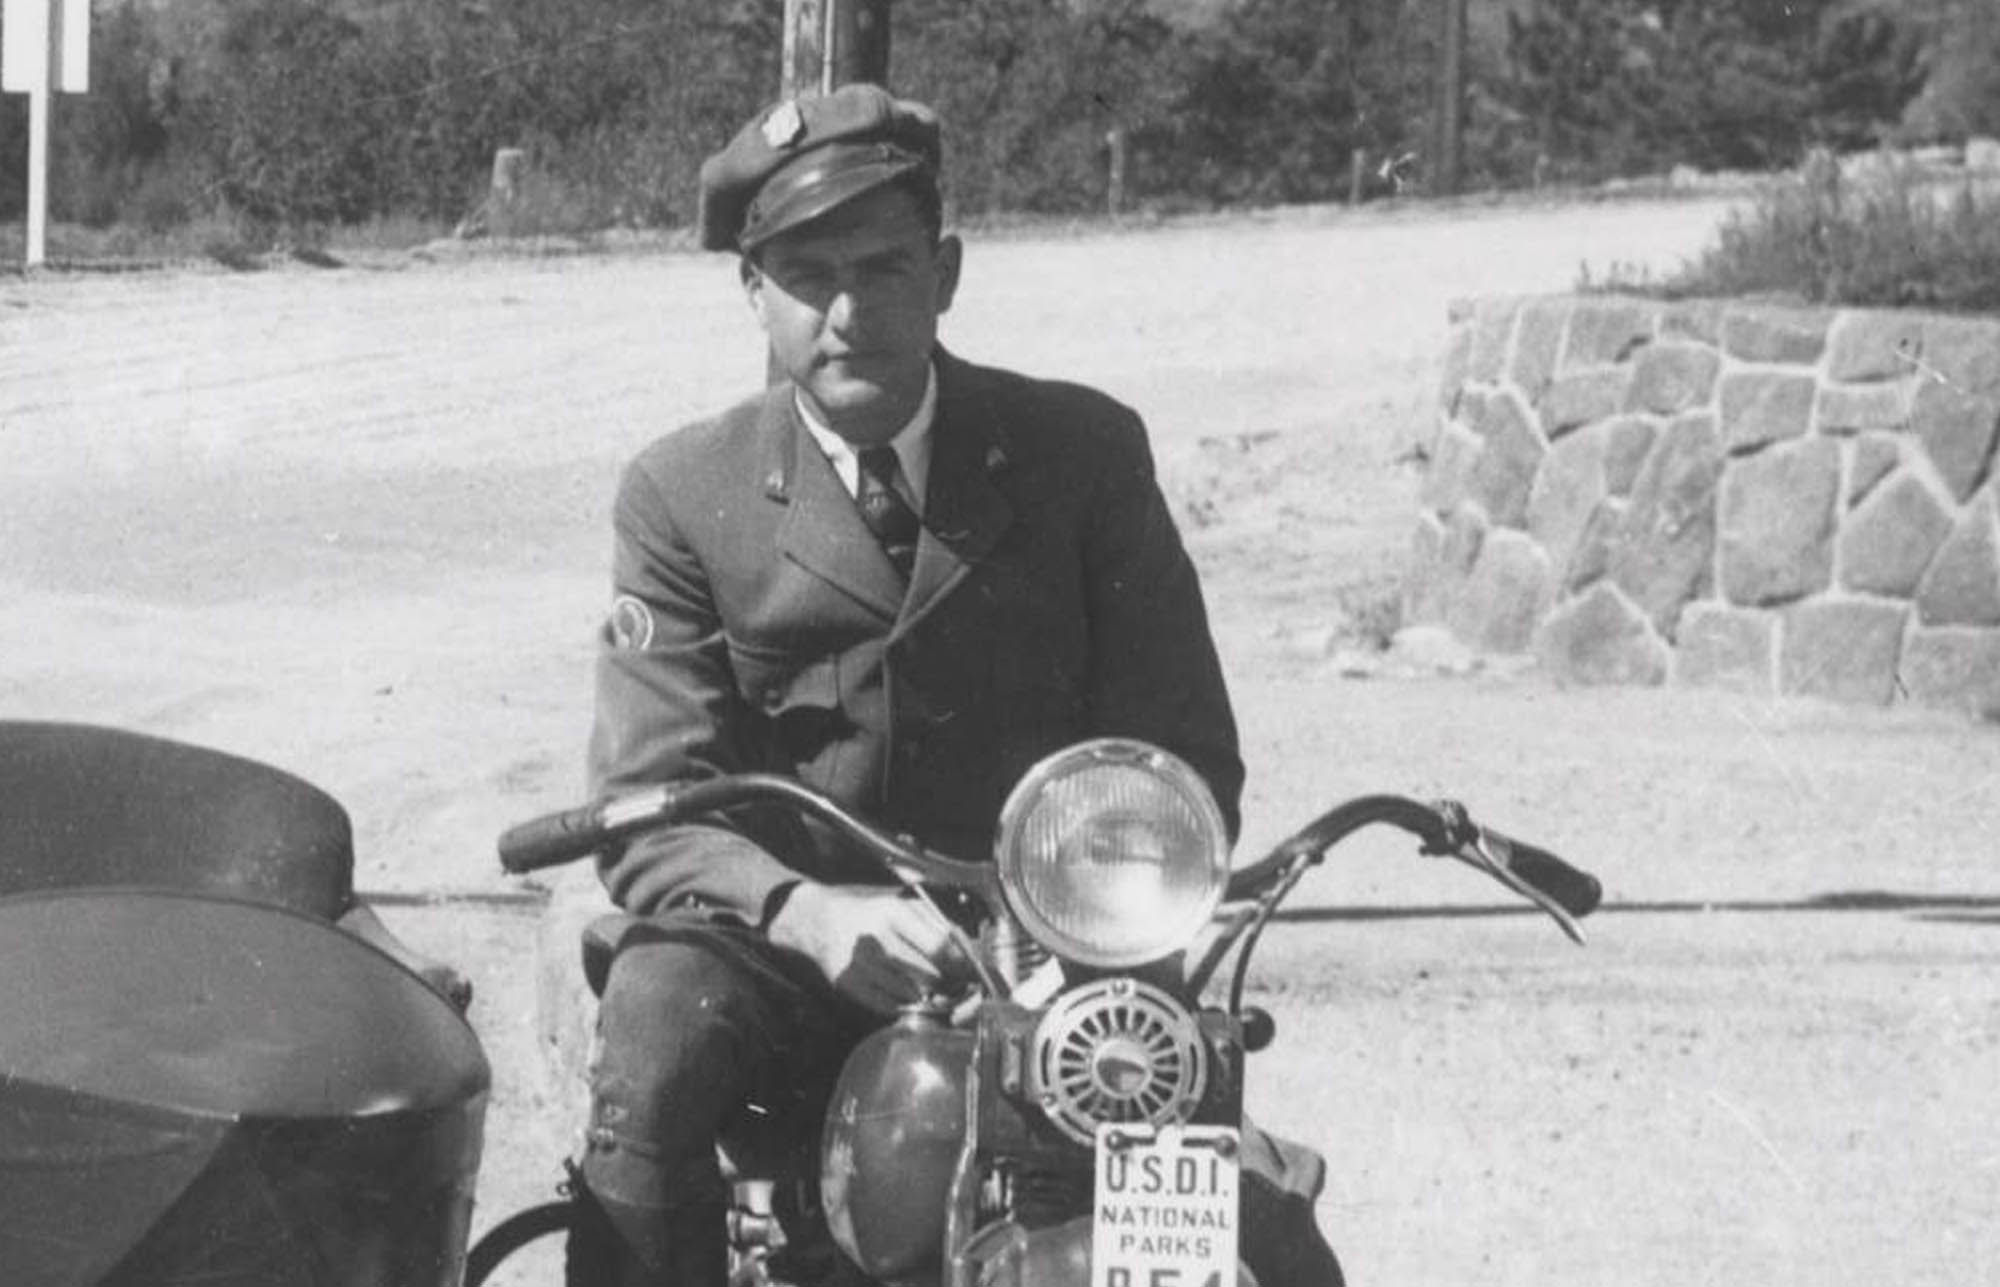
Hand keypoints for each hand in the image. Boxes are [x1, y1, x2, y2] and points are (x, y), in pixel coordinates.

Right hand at [767, 883, 967, 1013]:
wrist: (818, 922)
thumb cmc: (870, 914)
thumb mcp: (902, 906)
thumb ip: (937, 925)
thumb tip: (969, 952)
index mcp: (892, 912)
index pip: (938, 948)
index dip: (962, 966)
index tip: (974, 974)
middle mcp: (875, 938)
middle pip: (928, 976)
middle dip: (949, 985)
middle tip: (960, 988)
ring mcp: (859, 965)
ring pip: (911, 995)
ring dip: (929, 998)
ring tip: (936, 992)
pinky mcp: (848, 985)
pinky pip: (890, 1007)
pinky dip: (905, 1006)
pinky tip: (909, 997)